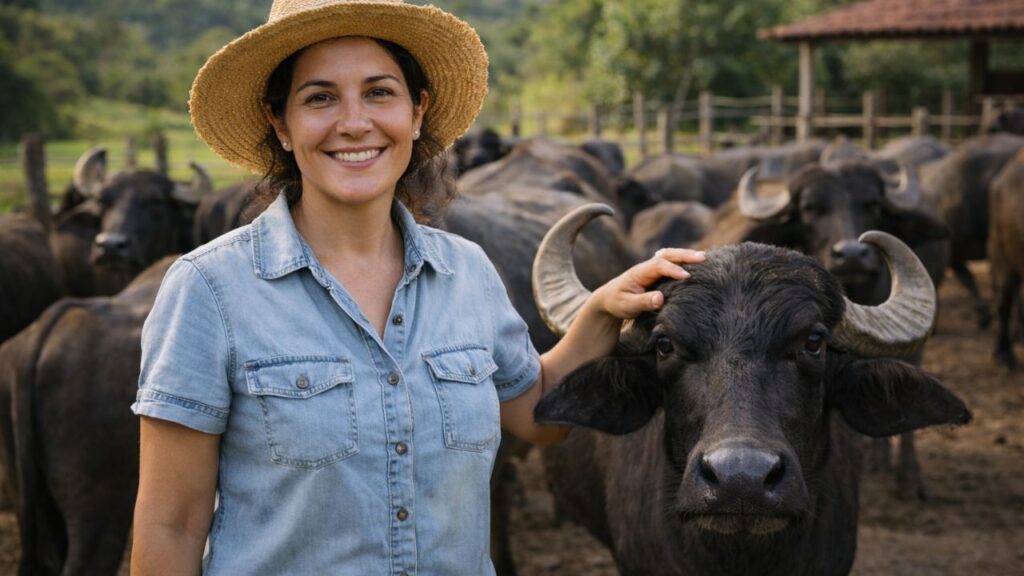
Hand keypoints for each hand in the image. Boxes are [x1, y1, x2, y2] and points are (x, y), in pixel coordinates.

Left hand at [590, 247, 705, 319]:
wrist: (608, 299)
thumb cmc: (617, 303)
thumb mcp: (628, 305)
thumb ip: (643, 302)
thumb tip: (660, 298)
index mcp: (639, 272)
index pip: (658, 266)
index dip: (673, 269)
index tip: (687, 277)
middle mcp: (646, 266)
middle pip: (667, 254)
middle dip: (685, 255)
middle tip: (703, 258)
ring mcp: (651, 268)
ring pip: (670, 256)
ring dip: (686, 255)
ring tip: (704, 258)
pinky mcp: (656, 273)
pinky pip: (671, 263)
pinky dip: (683, 261)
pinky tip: (696, 264)